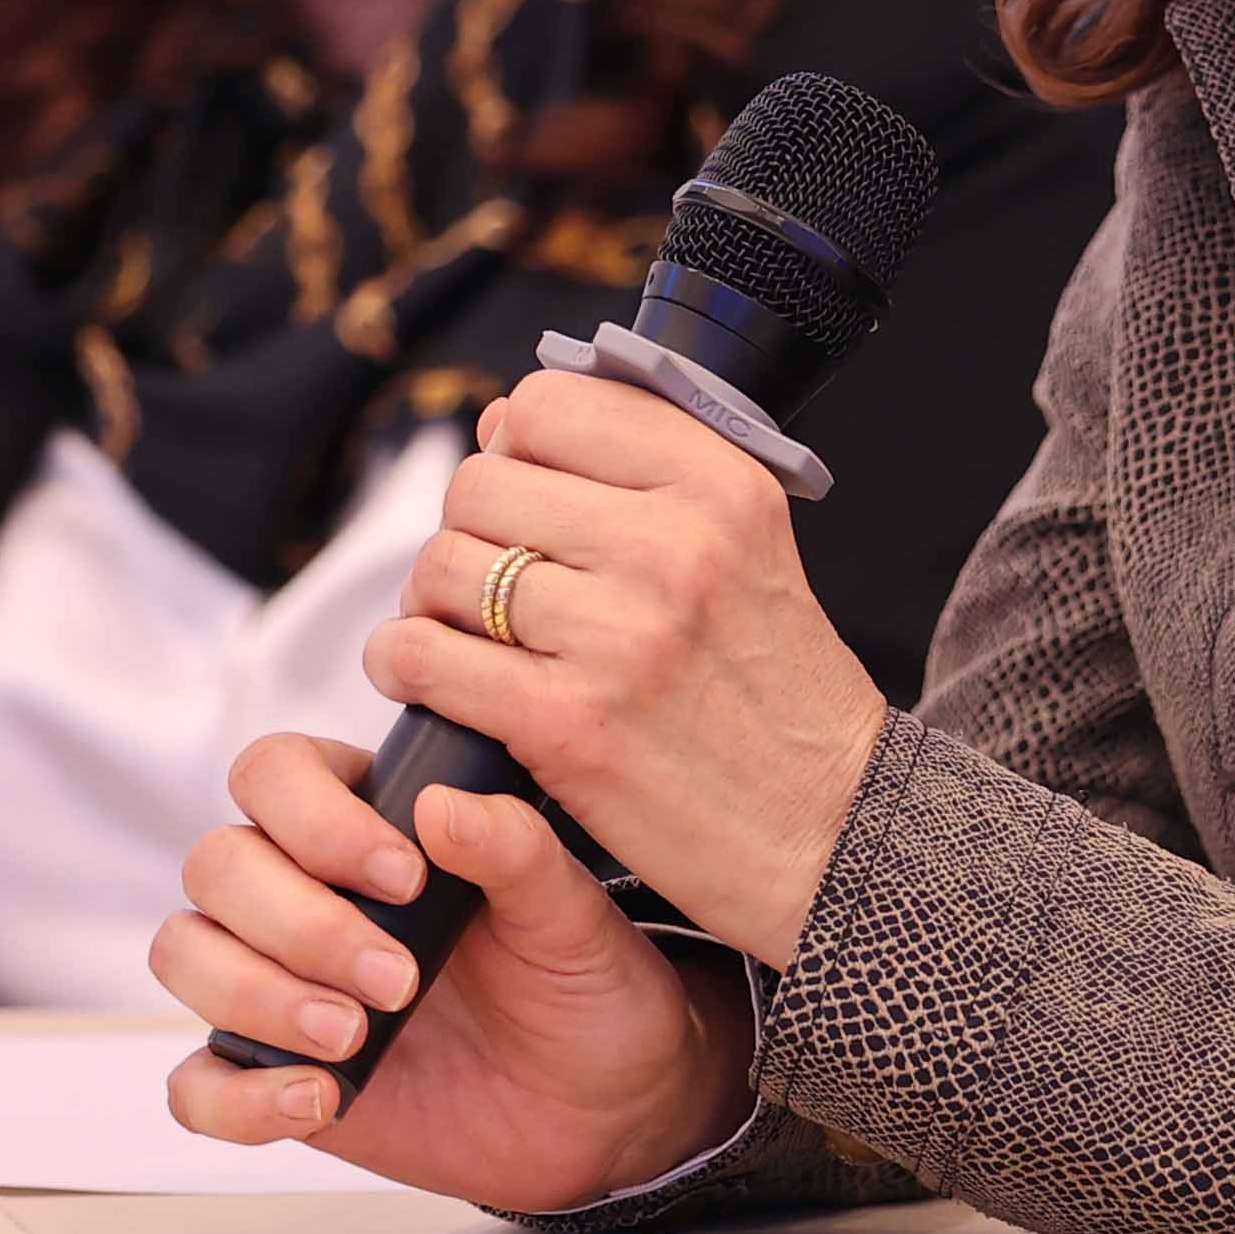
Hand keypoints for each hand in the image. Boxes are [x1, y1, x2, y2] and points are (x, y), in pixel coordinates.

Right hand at [156, 730, 755, 1205]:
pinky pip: (195, 1084)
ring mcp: (277, 983)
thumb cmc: (584, 985)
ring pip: (184, 954)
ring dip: (255, 994)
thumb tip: (439, 808)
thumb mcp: (573, 916)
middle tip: (398, 981)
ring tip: (354, 1038)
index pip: (275, 774)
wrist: (607, 1105)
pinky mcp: (271, 1076)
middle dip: (297, 922)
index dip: (316, 818)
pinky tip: (319, 1098)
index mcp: (368, 824)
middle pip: (216, 863)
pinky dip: (234, 1096)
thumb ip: (516, 851)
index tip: (406, 877)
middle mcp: (304, 890)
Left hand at [374, 366, 893, 964]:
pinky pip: (424, 656)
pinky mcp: (569, 722)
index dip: (516, 449)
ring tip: (463, 636)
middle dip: (470, 533)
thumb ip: (639, 474)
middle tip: (492, 585)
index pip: (548, 404)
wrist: (828, 829)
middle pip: (481, 484)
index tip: (529, 499)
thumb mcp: (748, 548)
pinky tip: (431, 680)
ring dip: (432, 604)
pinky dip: (406, 665)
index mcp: (721, 485)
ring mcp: (619, 634)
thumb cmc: (774, 691)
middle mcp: (673, 544)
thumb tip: (498, 419)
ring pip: (442, 567)